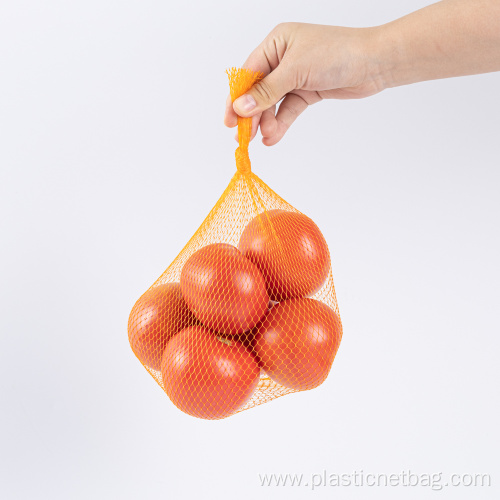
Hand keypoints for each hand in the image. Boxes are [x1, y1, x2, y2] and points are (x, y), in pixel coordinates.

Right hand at [223, 22, 384, 145]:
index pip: (248, 73)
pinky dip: (281, 123)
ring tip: (264, 138)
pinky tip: (273, 137)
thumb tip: (241, 107)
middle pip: (259, 91)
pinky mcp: (307, 91)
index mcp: (276, 43)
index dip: (237, 97)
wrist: (374, 63)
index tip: (230, 120)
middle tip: (243, 137)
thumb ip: (267, 91)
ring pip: (273, 103)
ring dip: (267, 122)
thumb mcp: (296, 71)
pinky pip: (288, 110)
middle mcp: (283, 58)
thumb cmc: (337, 54)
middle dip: (252, 115)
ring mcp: (295, 76)